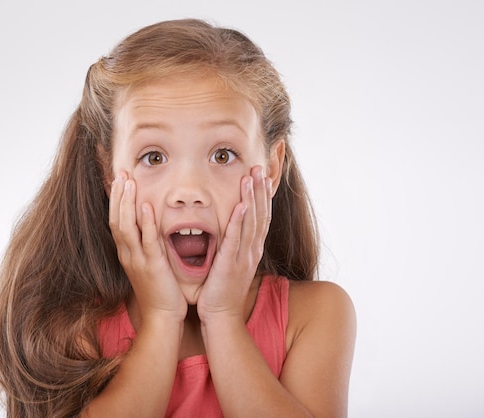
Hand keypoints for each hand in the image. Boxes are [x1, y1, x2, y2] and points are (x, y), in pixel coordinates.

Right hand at [109, 173, 187, 322]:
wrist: (161, 317)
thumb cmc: (159, 291)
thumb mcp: (149, 265)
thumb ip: (147, 246)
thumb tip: (151, 227)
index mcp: (127, 253)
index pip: (116, 221)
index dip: (116, 200)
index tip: (119, 180)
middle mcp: (128, 254)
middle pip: (116, 219)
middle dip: (118, 195)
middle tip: (121, 173)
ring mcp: (138, 260)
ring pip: (126, 227)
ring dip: (127, 203)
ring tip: (129, 182)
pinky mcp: (152, 266)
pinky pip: (146, 241)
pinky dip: (145, 223)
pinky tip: (146, 207)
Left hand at [197, 165, 272, 321]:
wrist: (221, 316)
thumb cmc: (222, 291)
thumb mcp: (231, 264)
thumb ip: (233, 246)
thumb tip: (231, 230)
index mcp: (251, 249)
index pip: (261, 217)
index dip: (262, 195)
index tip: (261, 176)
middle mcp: (252, 250)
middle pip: (260, 214)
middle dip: (260, 189)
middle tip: (259, 167)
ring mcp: (244, 257)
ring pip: (251, 222)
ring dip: (252, 197)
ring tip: (251, 176)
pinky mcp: (231, 264)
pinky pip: (236, 239)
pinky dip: (240, 221)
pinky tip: (241, 205)